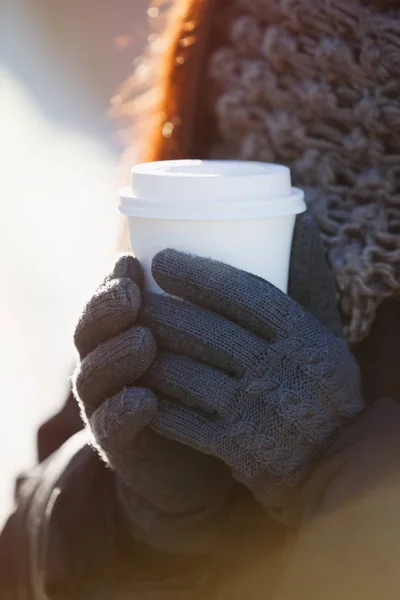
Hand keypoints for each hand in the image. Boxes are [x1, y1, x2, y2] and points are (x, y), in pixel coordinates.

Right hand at [72, 255, 231, 552]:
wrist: (202, 460)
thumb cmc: (208, 386)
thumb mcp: (211, 343)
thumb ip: (217, 308)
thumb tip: (258, 249)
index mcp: (122, 334)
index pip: (106, 302)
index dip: (112, 280)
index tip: (133, 260)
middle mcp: (105, 366)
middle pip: (90, 333)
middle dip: (107, 310)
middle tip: (133, 295)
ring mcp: (106, 405)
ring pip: (94, 377)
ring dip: (115, 356)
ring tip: (143, 341)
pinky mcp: (118, 446)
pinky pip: (112, 428)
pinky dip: (124, 411)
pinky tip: (144, 399)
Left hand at [139, 215, 363, 508]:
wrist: (331, 457)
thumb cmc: (319, 385)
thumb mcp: (323, 336)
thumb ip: (298, 296)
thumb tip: (286, 231)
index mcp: (303, 337)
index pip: (244, 294)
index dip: (198, 274)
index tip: (162, 259)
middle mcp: (279, 370)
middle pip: (203, 331)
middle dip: (159, 310)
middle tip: (134, 298)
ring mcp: (256, 411)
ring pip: (184, 374)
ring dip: (147, 354)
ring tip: (127, 337)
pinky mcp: (236, 446)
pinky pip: (180, 419)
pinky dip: (154, 401)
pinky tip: (136, 385)